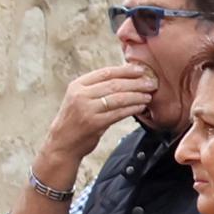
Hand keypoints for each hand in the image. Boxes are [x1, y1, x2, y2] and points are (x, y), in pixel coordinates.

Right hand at [42, 59, 158, 171]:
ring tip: (148, 95)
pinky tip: (140, 107)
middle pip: (114, 84)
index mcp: (77, 85)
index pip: (106, 72)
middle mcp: (80, 95)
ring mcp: (86, 109)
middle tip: (151, 83)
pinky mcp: (94, 123)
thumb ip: (97, 88)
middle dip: (136, 83)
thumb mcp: (79, 99)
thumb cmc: (75, 120)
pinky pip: (119, 113)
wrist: (62, 143)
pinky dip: (132, 109)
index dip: (126, 70)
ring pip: (119, 98)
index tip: (141, 70)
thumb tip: (126, 77)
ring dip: (137, 96)